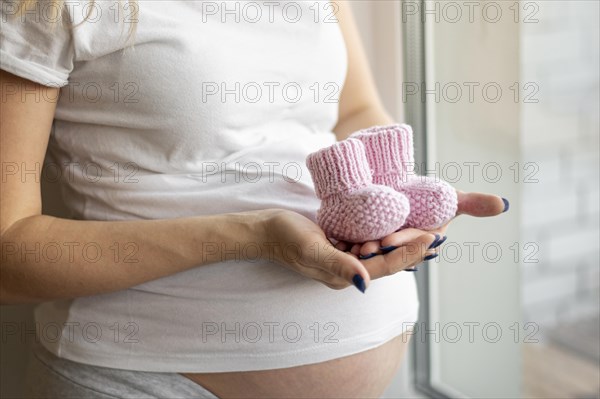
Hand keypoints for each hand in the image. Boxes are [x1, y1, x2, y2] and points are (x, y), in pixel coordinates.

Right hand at [259, 209, 439, 291]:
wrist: (264, 230)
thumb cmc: (284, 238)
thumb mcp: (311, 249)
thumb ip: (338, 265)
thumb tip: (365, 282)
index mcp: (344, 276)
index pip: (385, 266)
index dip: (410, 253)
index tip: (431, 238)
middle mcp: (348, 270)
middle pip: (387, 261)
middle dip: (412, 248)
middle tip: (437, 233)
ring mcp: (344, 258)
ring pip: (380, 251)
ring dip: (400, 241)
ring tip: (424, 227)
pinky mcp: (340, 246)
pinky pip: (367, 242)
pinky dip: (383, 234)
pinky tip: (396, 222)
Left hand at [334, 191, 508, 265]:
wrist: (390, 183)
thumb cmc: (422, 195)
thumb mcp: (444, 197)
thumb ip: (470, 203)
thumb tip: (502, 205)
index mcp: (417, 242)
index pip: (411, 245)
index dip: (403, 243)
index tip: (391, 239)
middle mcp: (397, 247)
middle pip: (388, 251)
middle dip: (379, 250)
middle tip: (368, 246)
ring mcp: (377, 245)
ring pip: (368, 250)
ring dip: (360, 252)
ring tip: (350, 246)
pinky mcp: (357, 239)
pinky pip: (350, 244)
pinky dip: (343, 245)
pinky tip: (333, 242)